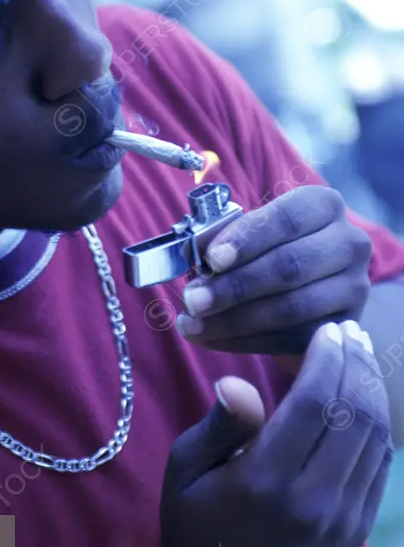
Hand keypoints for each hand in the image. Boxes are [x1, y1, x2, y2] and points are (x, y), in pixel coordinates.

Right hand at [158, 320, 391, 546]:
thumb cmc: (191, 521)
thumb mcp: (185, 467)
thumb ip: (220, 424)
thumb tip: (239, 382)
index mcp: (264, 482)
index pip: (315, 403)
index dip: (327, 358)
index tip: (328, 329)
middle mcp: (311, 504)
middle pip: (354, 415)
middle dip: (357, 364)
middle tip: (350, 332)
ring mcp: (340, 523)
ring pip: (375, 440)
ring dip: (372, 391)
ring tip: (361, 356)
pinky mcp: (354, 534)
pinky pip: (378, 468)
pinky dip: (377, 426)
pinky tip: (364, 399)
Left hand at [176, 185, 371, 354]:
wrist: (312, 284)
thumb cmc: (270, 248)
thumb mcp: (250, 232)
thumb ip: (225, 237)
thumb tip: (195, 251)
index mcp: (324, 206)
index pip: (286, 219)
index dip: (246, 239)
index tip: (211, 260)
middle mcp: (349, 243)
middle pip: (289, 267)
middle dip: (234, 287)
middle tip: (192, 300)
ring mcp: (353, 287)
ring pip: (290, 308)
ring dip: (233, 320)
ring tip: (192, 325)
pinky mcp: (344, 326)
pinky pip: (290, 338)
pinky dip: (244, 341)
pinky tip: (211, 339)